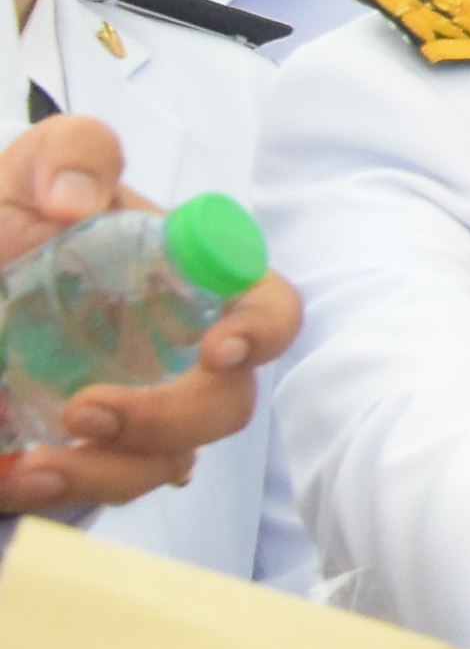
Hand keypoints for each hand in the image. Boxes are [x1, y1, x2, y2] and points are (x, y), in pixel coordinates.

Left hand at [0, 115, 302, 513]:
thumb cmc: (19, 220)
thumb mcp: (31, 171)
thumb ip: (70, 156)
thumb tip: (71, 205)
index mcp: (187, 282)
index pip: (266, 308)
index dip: (262, 332)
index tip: (218, 351)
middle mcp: (178, 354)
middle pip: (225, 405)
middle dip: (169, 420)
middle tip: (85, 411)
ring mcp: (139, 408)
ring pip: (166, 463)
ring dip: (111, 473)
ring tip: (36, 466)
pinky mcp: (90, 452)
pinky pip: (98, 489)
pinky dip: (62, 493)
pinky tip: (18, 477)